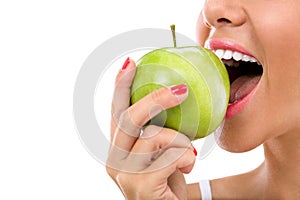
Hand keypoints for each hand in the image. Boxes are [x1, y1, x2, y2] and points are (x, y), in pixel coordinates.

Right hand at [106, 58, 195, 199]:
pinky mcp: (139, 186)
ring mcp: (124, 174)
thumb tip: (176, 94)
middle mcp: (113, 160)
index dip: (120, 86)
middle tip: (180, 90)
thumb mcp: (163, 150)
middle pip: (128, 117)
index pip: (115, 111)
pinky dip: (187, 158)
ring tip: (189, 153)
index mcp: (118, 149)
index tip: (130, 63)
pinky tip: (188, 167)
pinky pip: (170, 156)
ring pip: (155, 135)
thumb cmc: (170, 180)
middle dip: (155, 99)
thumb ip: (161, 129)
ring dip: (181, 141)